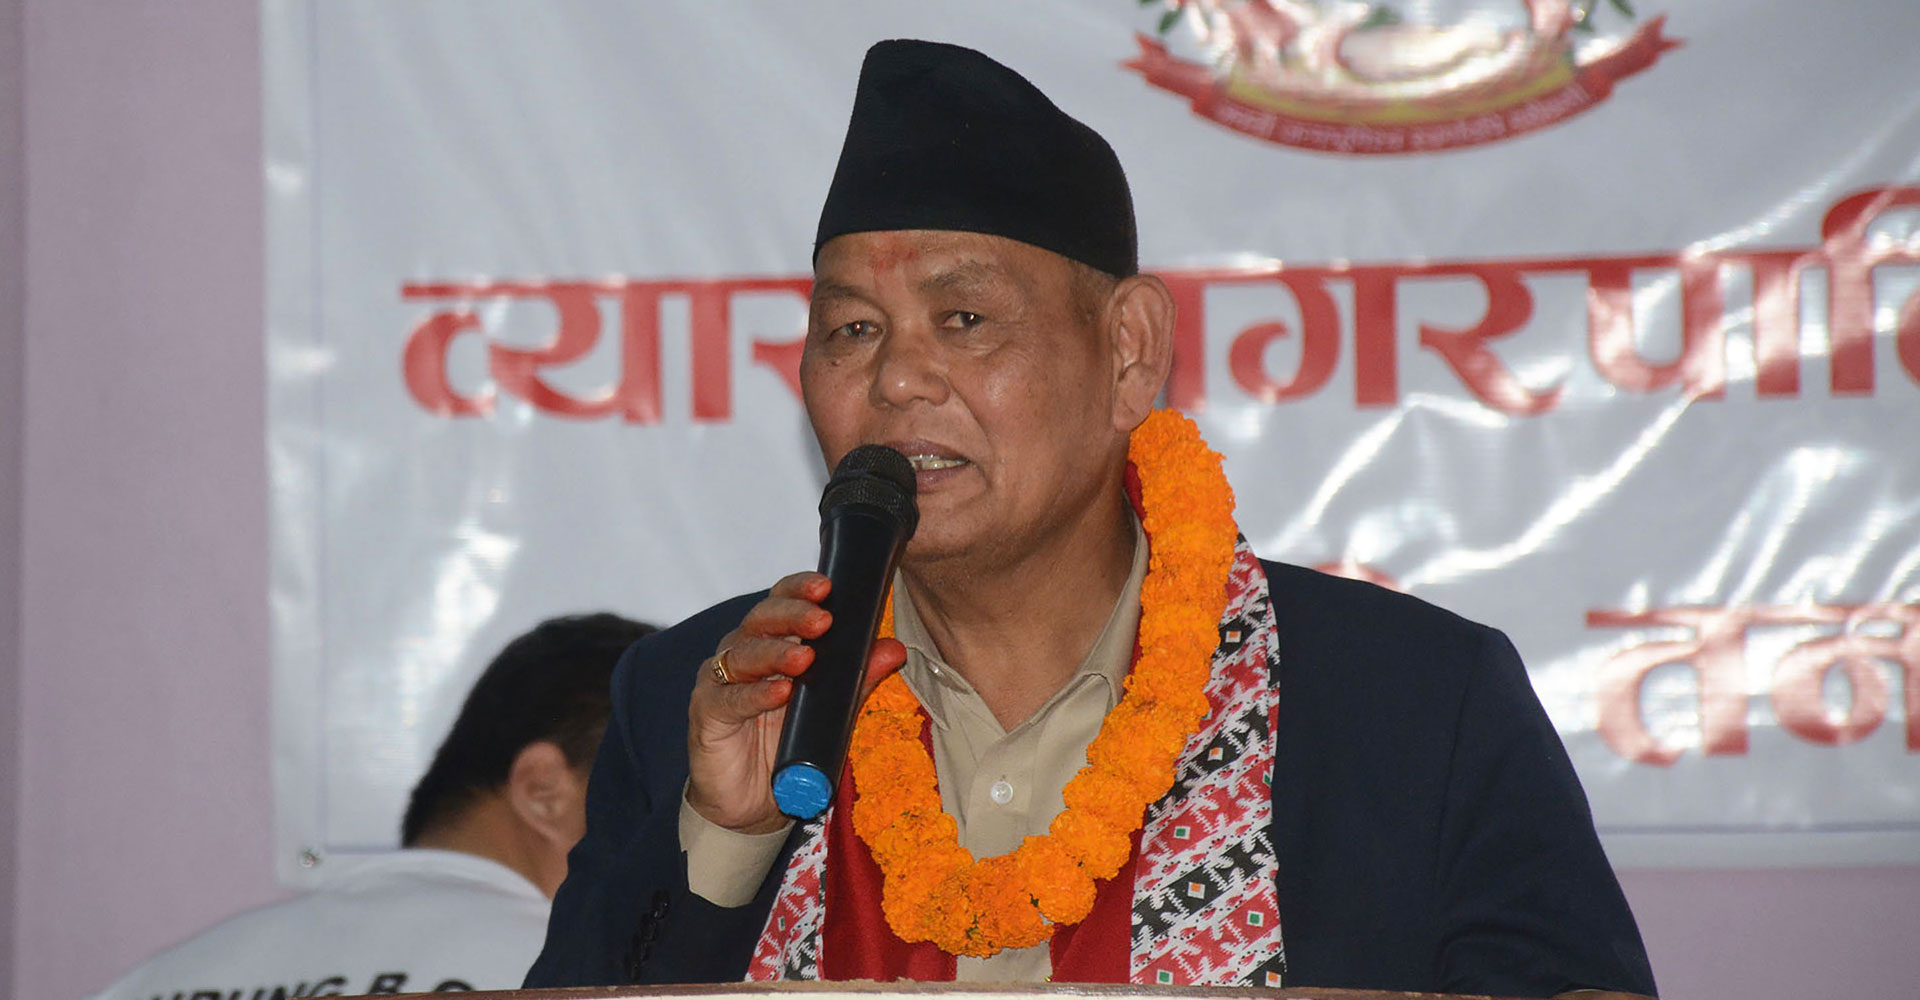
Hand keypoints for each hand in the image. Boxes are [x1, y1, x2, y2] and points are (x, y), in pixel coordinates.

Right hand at [685, 571, 906, 834]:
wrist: (750, 803)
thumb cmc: (786, 745)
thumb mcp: (829, 710)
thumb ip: (856, 678)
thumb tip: (894, 648)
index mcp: (771, 643)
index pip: (781, 602)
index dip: (799, 589)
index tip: (826, 586)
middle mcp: (742, 653)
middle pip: (761, 620)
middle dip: (792, 615)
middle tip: (822, 620)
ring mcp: (720, 681)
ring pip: (744, 655)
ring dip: (776, 653)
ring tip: (805, 658)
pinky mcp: (707, 712)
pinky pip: (729, 698)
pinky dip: (755, 695)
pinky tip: (778, 692)